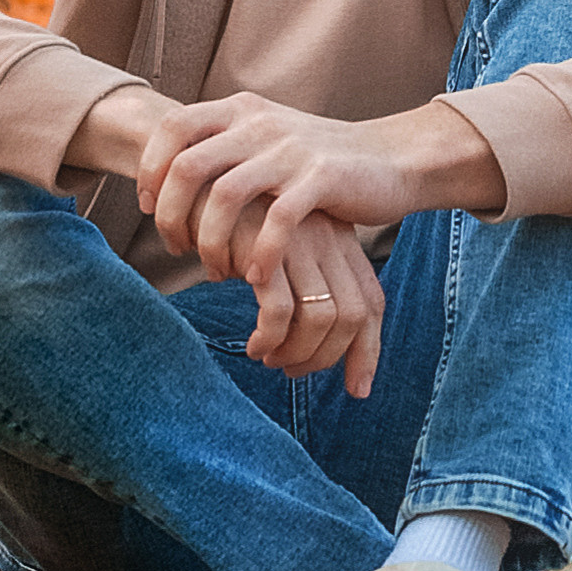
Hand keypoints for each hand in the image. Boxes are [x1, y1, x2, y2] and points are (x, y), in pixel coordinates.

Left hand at [141, 90, 409, 275]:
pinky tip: (256, 278)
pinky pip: (277, 219)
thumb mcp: (266, 139)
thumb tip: (167, 178)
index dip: (150, 166)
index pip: (174, 125)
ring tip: (213, 269)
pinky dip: (259, 253)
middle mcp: (260, 123)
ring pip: (225, 195)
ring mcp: (291, 150)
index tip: (148, 206)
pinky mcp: (323, 179)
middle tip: (175, 247)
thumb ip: (223, 148)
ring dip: (210, 240)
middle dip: (170, 214)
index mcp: (241, 110)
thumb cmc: (318, 161)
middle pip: (188, 166)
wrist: (392, 157)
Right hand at [238, 209, 384, 397]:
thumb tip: (319, 344)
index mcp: (339, 241)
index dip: (368, 351)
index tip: (358, 389)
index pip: (371, 303)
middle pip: (352, 316)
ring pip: (320, 319)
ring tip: (270, 359)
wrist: (200, 180)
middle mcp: (328, 240)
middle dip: (327, 357)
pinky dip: (270, 340)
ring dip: (297, 353)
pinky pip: (279, 312)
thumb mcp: (284, 249)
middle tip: (294, 371)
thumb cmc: (241, 223)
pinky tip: (255, 346)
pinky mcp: (264, 251)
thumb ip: (306, 284)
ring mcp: (299, 243)